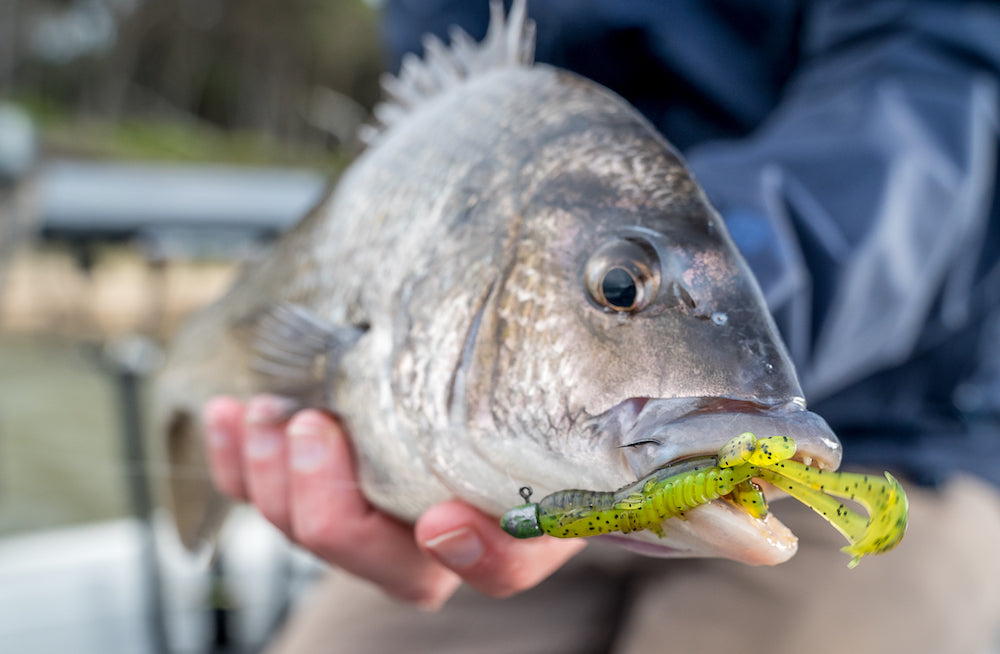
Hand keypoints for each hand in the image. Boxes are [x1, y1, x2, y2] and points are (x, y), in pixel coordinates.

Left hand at [201, 394, 584, 607]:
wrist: (496, 370)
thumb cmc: (533, 379)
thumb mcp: (559, 381)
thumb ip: (574, 384)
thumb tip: (598, 331)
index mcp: (519, 520)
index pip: (506, 566)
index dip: (478, 555)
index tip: (443, 520)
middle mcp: (448, 537)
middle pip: (389, 564)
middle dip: (331, 506)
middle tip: (314, 429)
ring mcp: (384, 516)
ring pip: (319, 534)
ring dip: (274, 480)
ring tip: (265, 413)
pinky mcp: (331, 488)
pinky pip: (274, 498)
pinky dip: (240, 461)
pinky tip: (228, 416)